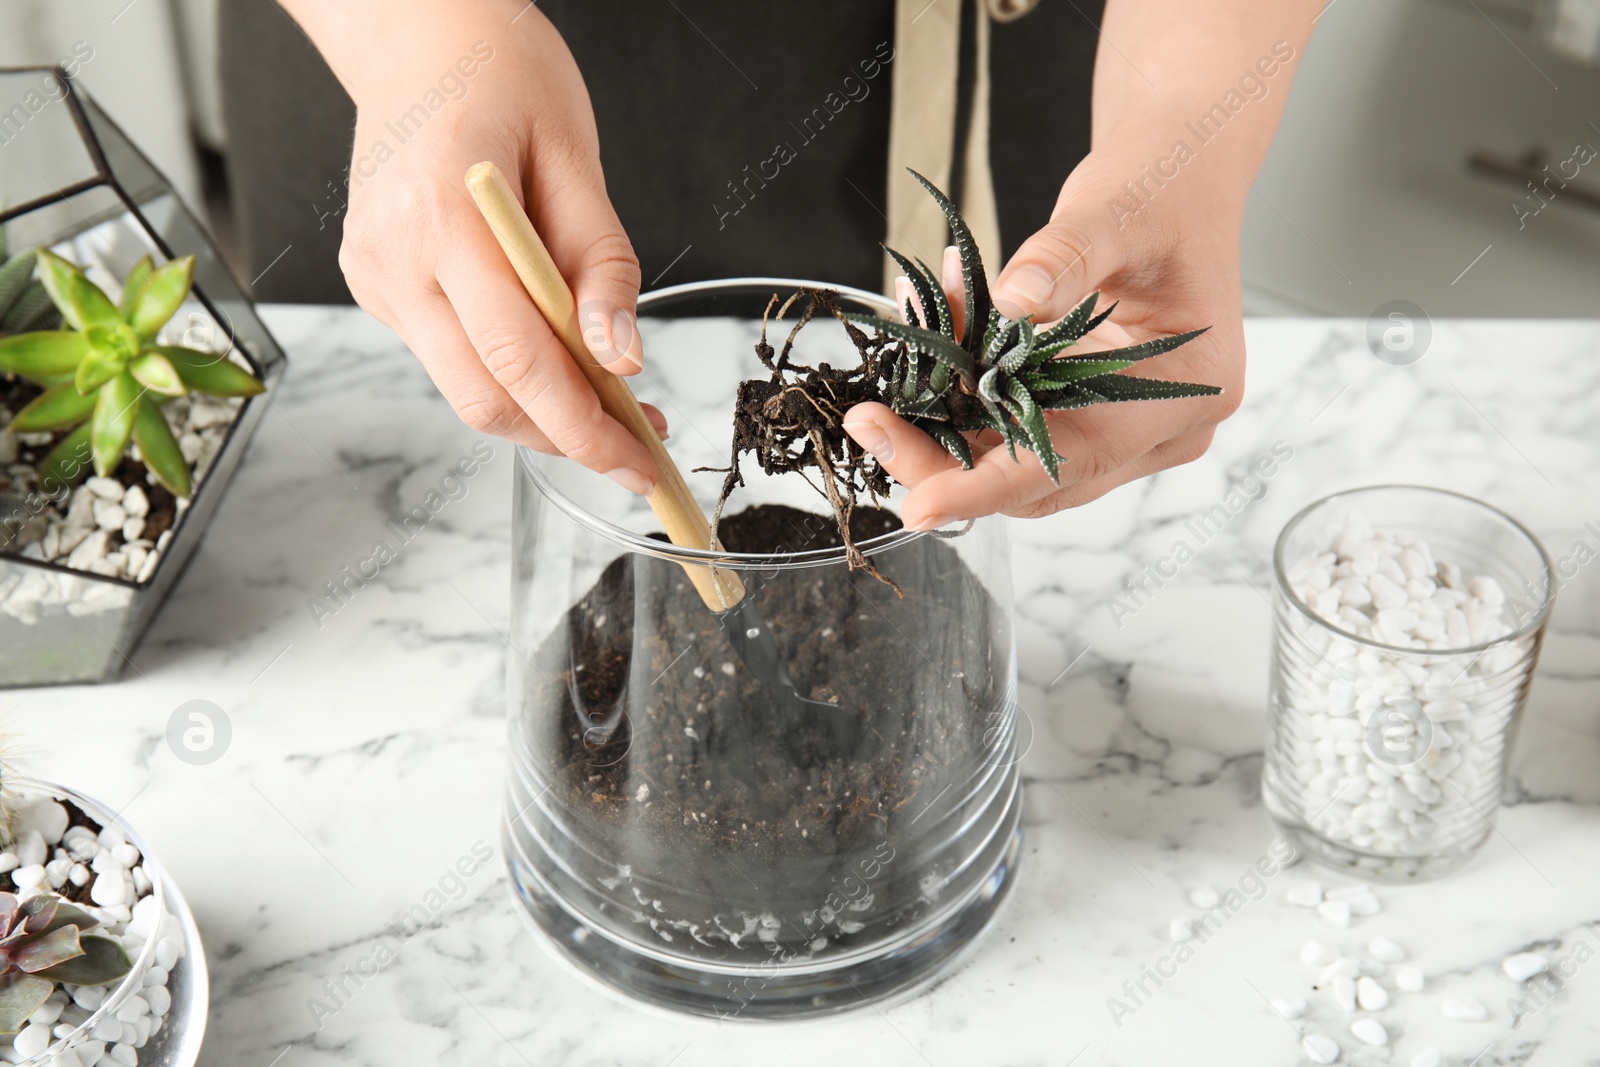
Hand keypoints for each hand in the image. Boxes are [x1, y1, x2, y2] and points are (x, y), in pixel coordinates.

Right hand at [324, 2, 664, 493]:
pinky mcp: (375, 286)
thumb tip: (624, 359)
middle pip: (482, 395)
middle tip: (636, 453)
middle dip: (566, 438)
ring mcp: (375, 275)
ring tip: (611, 411)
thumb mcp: (579, 160)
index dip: (580, 423)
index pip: (515, 355)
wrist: (418, 36)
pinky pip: (449, 358)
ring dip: (541, 415)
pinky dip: (508, 377)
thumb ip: (602, 265)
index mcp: (443, 213)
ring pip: (464, 389)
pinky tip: (555, 363)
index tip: (638, 459)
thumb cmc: (504, 76)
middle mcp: (394, 255)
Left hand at [843, 147, 1245, 527]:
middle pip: (1036, 479)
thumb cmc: (1159, 191)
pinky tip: (925, 352)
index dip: (990, 489)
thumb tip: (1008, 302)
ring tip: (885, 383)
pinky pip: (1011, 426)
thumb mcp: (1111, 212)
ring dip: (944, 429)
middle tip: (868, 421)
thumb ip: (1061, 258)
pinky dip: (960, 401)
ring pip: (1015, 462)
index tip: (920, 506)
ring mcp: (1123, 427)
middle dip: (944, 462)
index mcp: (1186, 390)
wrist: (1176, 176)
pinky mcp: (1085, 414)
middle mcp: (1159, 427)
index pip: (1076, 459)